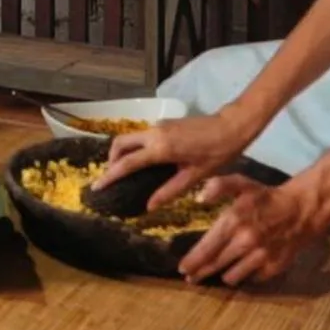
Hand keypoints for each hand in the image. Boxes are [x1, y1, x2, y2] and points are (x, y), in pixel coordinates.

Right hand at [91, 109, 256, 210]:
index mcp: (160, 149)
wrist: (232, 126)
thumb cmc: (218, 153)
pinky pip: (142, 136)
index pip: (127, 163)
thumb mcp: (195, 176)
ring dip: (123, 153)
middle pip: (120, 144)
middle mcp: (154, 133)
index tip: (97, 187)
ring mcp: (158, 126)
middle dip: (111, 160)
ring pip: (130, 138)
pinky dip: (135, 148)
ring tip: (126, 172)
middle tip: (112, 178)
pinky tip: (145, 162)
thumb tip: (149, 206)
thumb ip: (170, 190)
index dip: (110, 176)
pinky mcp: (164, 123)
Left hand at [176, 174, 327, 285]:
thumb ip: (219, 186)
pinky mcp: (274, 267)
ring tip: (217, 274)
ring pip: (233, 276)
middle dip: (201, 272)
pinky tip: (242, 271)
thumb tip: (200, 199)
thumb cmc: (267, 196)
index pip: (206, 248)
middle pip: (216, 265)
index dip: (192, 261)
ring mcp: (260, 257)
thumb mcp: (242, 183)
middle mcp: (245, 242)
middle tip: (191, 278)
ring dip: (223, 276)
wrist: (302, 208)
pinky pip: (254, 278)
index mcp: (233, 221)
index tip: (183, 268)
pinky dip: (247, 275)